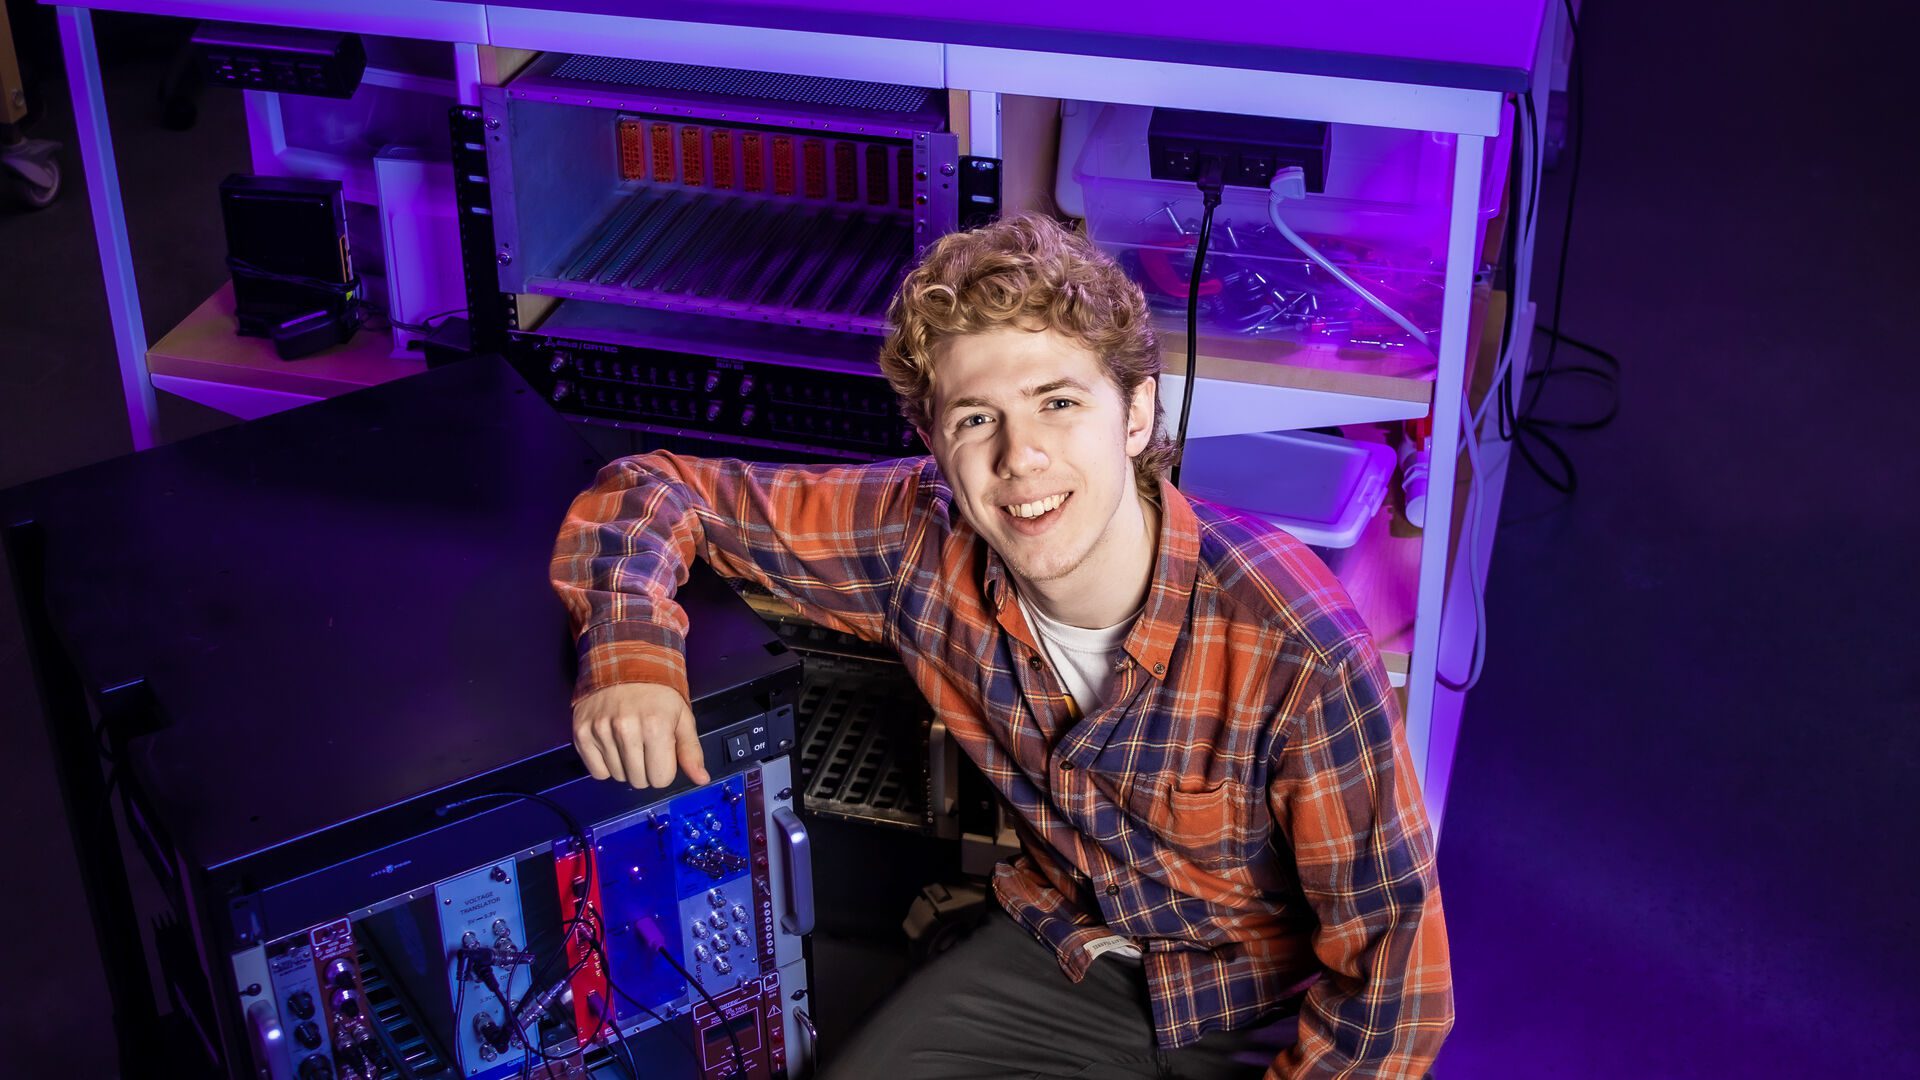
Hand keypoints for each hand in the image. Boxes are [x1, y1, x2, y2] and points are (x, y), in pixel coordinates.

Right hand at [572, 683, 709, 788]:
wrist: (624, 660)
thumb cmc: (657, 689)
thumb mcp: (682, 716)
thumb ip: (691, 750)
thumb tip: (701, 779)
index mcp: (655, 726)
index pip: (661, 779)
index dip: (665, 769)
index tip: (662, 753)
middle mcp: (625, 730)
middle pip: (639, 781)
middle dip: (646, 769)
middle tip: (646, 746)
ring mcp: (600, 731)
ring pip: (618, 777)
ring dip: (626, 766)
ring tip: (629, 741)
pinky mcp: (581, 732)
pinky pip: (597, 772)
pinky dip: (605, 764)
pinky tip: (613, 745)